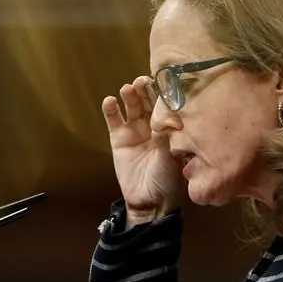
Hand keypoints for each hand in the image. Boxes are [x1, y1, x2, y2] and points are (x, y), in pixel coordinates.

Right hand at [102, 76, 184, 227]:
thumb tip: (168, 115)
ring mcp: (135, 130)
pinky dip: (111, 109)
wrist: (150, 201)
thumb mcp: (172, 156)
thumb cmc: (168, 180)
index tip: (163, 80)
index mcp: (171, 127)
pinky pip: (114, 120)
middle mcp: (154, 124)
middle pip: (149, 100)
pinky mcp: (119, 138)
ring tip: (128, 89)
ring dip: (130, 95)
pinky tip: (110, 101)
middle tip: (143, 81)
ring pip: (132, 106)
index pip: (167, 103)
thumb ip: (168, 136)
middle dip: (146, 89)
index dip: (164, 91)